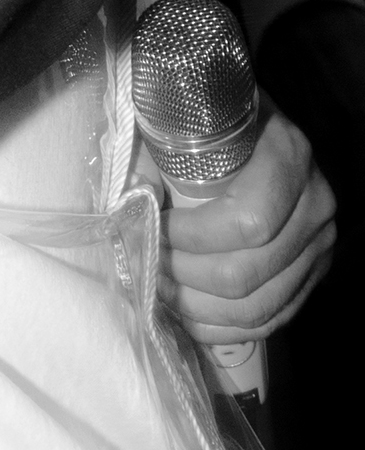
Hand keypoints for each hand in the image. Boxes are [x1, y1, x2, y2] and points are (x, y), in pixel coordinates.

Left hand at [162, 100, 338, 340]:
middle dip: (184, 277)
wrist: (257, 128)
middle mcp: (316, 204)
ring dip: (198, 308)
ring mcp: (320, 244)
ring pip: (258, 306)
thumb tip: (128, 207)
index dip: (190, 238)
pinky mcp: (314, 274)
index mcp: (288, 157)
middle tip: (145, 265)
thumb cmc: (213, 123)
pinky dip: (224, 327)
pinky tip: (190, 315)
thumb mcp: (188, 123)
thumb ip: (157, 161)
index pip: (245, 222)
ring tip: (160, 290)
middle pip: (246, 273)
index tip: (150, 229)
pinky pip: (272, 319)